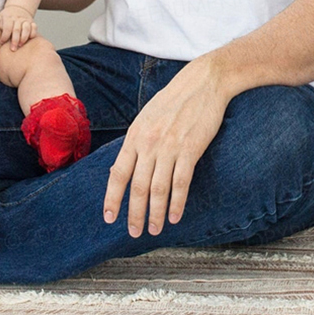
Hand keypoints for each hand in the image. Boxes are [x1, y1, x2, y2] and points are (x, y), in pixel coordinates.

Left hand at [0, 4, 36, 49]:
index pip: (7, 27)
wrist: (18, 8)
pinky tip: (29, 39)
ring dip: (24, 38)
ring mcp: (26, 20)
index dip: (4, 36)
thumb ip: (1, 26)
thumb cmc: (7, 17)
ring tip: (20, 45)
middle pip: (16, 29)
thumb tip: (2, 37)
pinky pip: (34, 27)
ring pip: (26, 28)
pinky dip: (32, 34)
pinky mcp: (32, 22)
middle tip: (13, 49)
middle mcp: (18, 18)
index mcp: (8, 17)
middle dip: (15, 40)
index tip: (2, 42)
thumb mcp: (0, 18)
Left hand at [103, 57, 228, 237]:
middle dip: (134, 213)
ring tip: (155, 229)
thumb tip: (125, 166)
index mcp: (135, 135)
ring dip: (156, 214)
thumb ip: (137, 141)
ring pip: (158, 189)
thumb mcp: (147, 117)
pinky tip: (176, 216)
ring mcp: (170, 146)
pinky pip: (181, 183)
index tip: (109, 217)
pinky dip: (177, 203)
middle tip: (133, 232)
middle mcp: (149, 143)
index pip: (118, 173)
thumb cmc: (175, 99)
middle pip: (137, 187)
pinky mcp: (191, 149)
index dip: (112, 198)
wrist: (204, 81)